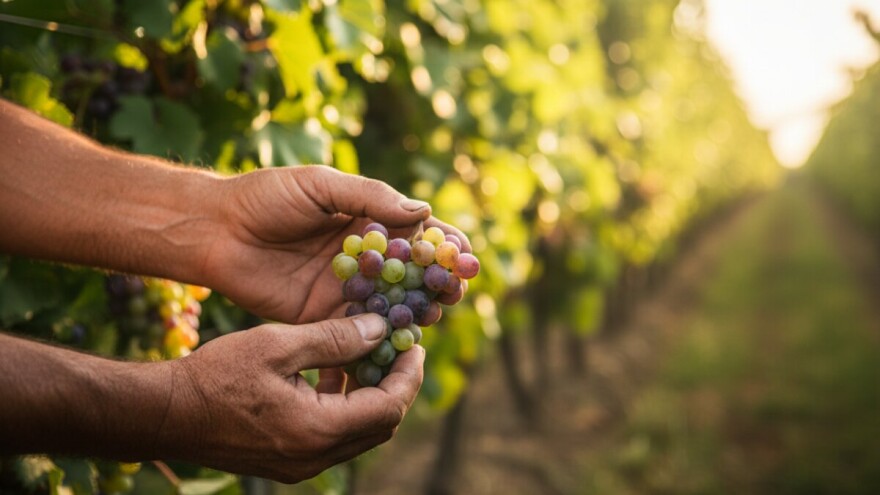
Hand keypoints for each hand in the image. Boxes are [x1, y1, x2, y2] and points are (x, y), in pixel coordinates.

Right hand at [158, 313, 422, 482]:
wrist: (166, 414)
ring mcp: (302, 465)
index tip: (414, 344)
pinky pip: (333, 437)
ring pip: (359, 432)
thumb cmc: (217, 375)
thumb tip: (380, 329)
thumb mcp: (278, 344)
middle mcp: (316, 457)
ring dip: (369, 395)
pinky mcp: (288, 462)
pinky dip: (343, 407)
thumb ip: (334, 339)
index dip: (408, 374)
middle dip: (394, 384)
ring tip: (364, 354)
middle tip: (396, 347)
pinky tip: (329, 374)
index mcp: (319, 430)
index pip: (389, 407)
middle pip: (380, 424)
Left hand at [203, 165, 469, 322]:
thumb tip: (424, 211)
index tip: (465, 255)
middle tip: (458, 288)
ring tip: (438, 309)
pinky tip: (405, 337)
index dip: (444, 245)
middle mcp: (365, 257)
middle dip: (441, 280)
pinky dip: (385, 334)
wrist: (215, 232)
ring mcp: (347, 289)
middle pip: (414, 272)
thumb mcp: (320, 186)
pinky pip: (361, 328)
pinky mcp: (325, 316)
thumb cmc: (266, 198)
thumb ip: (369, 197)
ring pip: (394, 302)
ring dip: (420, 307)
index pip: (418, 233)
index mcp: (368, 220)